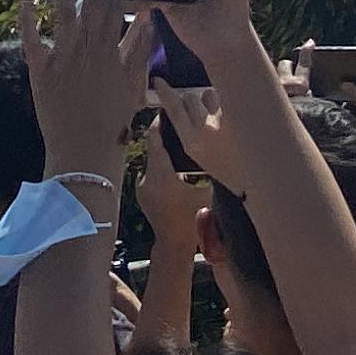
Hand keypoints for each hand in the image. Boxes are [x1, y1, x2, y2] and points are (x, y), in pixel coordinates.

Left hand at [22, 0, 155, 175]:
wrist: (85, 150)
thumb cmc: (113, 120)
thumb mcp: (134, 83)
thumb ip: (140, 49)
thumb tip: (148, 18)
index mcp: (111, 51)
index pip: (118, 8)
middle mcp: (88, 49)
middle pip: (92, 4)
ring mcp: (62, 58)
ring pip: (62, 13)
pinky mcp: (40, 71)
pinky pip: (31, 40)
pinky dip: (27, 19)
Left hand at [135, 126, 211, 246]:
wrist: (175, 243)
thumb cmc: (194, 218)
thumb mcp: (205, 190)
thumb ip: (206, 168)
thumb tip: (214, 147)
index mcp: (162, 176)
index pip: (155, 141)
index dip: (159, 124)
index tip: (166, 112)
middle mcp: (147, 179)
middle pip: (153, 149)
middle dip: (164, 137)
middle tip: (177, 125)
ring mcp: (142, 187)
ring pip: (152, 162)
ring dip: (163, 154)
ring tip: (179, 148)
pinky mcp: (141, 194)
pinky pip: (151, 174)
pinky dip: (161, 169)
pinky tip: (174, 170)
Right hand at [152, 80, 244, 189]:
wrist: (254, 175)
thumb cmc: (224, 166)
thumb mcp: (197, 154)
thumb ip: (187, 131)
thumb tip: (181, 104)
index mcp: (190, 142)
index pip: (173, 108)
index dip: (164, 92)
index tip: (159, 81)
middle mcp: (205, 129)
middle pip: (190, 97)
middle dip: (192, 99)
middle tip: (198, 107)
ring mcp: (224, 120)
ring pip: (209, 94)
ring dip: (210, 99)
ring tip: (218, 114)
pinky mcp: (240, 114)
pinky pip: (228, 98)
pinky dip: (228, 103)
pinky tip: (234, 116)